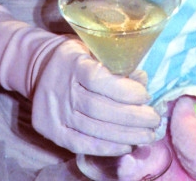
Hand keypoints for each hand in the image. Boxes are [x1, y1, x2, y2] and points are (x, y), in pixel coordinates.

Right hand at [32, 37, 160, 155]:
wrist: (40, 68)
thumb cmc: (77, 56)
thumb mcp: (93, 47)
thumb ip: (116, 61)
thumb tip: (142, 79)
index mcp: (72, 62)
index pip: (99, 80)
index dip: (125, 91)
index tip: (145, 95)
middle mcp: (60, 88)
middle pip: (99, 108)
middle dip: (132, 117)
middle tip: (154, 120)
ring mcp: (54, 112)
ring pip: (93, 129)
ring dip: (125, 135)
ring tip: (147, 135)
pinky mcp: (51, 131)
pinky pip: (81, 144)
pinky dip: (106, 147)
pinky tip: (126, 145)